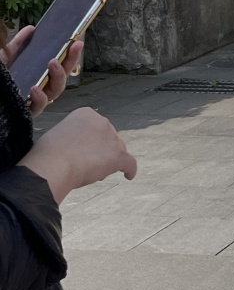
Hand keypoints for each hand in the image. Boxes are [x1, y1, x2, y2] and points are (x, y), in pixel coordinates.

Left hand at [1, 28, 81, 115]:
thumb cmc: (1, 77)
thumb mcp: (6, 57)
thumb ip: (17, 44)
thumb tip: (31, 28)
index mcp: (40, 75)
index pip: (61, 65)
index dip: (71, 54)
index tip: (77, 41)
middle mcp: (42, 88)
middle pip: (63, 75)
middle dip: (71, 60)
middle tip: (73, 46)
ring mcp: (36, 100)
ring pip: (55, 91)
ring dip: (58, 76)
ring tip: (53, 63)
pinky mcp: (27, 112)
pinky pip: (38, 107)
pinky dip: (39, 98)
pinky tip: (35, 88)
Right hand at [18, 107, 136, 204]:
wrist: (53, 165)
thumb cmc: (48, 154)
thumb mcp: (58, 135)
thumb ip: (73, 137)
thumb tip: (79, 148)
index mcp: (86, 114)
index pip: (95, 128)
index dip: (89, 142)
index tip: (80, 151)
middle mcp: (102, 121)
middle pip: (108, 139)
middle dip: (100, 151)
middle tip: (84, 165)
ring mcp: (112, 138)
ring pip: (117, 151)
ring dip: (108, 161)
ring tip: (92, 173)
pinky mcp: (119, 154)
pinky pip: (129, 163)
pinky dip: (129, 169)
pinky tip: (129, 175)